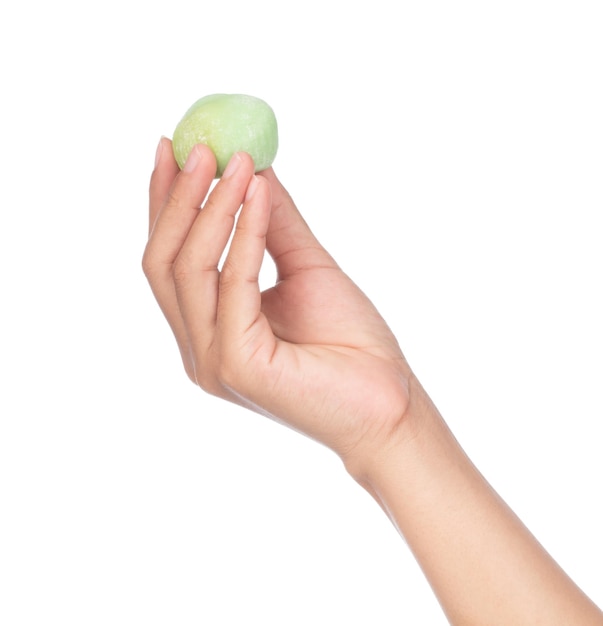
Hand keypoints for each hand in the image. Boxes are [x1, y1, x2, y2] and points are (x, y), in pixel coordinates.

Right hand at [143, 139, 410, 469]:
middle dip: (177, 198)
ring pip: (188, 269)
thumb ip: (274, 223)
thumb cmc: (351, 343)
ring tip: (235, 160)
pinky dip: (245, 233)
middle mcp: (199, 346)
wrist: (389, 403)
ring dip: (210, 207)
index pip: (170, 258)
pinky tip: (260, 194)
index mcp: (208, 328)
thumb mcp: (307, 268)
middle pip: (163, 262)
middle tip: (198, 145)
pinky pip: (233, 284)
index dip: (166, 202)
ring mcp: (211, 360)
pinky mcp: (235, 366)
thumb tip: (253, 169)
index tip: (176, 148)